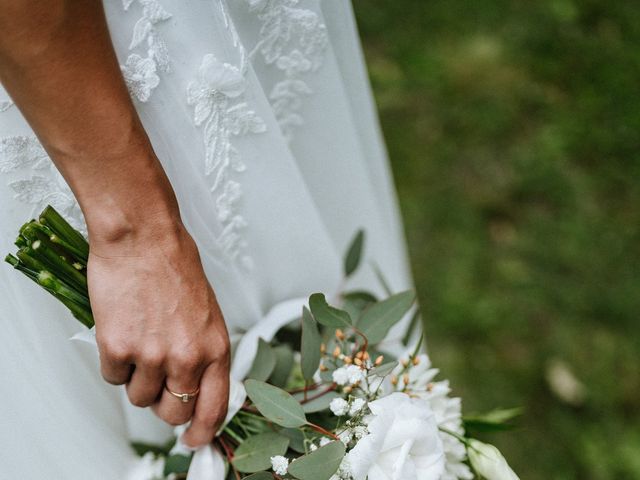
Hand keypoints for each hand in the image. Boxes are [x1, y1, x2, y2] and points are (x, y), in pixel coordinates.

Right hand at [87, 219, 229, 446]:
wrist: (143, 238)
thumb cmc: (174, 267)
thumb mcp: (206, 314)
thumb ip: (203, 353)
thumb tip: (194, 386)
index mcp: (215, 347)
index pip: (214, 408)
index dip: (202, 431)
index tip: (194, 440)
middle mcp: (188, 357)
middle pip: (172, 412)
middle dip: (163, 402)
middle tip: (157, 377)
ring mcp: (152, 355)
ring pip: (139, 397)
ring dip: (137, 376)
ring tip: (140, 338)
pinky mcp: (118, 348)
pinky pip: (113, 377)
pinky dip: (114, 360)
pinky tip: (122, 329)